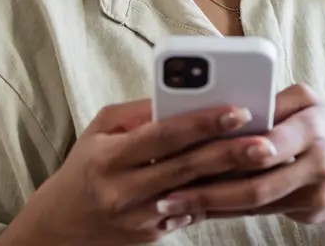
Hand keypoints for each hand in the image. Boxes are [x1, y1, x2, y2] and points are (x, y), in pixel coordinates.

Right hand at [0, 100, 279, 245]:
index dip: (202, 123)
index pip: (163, 136)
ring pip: (195, 194)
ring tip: (264, 160)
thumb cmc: (86, 166)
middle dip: (229, 152)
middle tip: (265, 139)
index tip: (236, 110)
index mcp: (109, 158)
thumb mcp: (100, 130)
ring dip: (233, 178)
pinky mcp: (153, 235)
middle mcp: (123, 191)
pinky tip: (247, 184)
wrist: (60, 226)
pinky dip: (220, 197)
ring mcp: (139, 218)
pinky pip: (193, 213)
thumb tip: (184, 94)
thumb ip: (141, 113)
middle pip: (186, 167)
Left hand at [159, 84, 324, 226]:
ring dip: (212, 207)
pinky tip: (200, 211)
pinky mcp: (310, 214)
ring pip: (255, 204)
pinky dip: (229, 211)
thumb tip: (227, 107)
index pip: (273, 142)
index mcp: (315, 127)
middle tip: (169, 195)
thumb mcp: (310, 102)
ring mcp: (316, 194)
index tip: (198, 154)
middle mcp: (319, 162)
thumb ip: (273, 102)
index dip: (238, 151)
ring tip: (174, 208)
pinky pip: (262, 214)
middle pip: (258, 185)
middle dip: (209, 193)